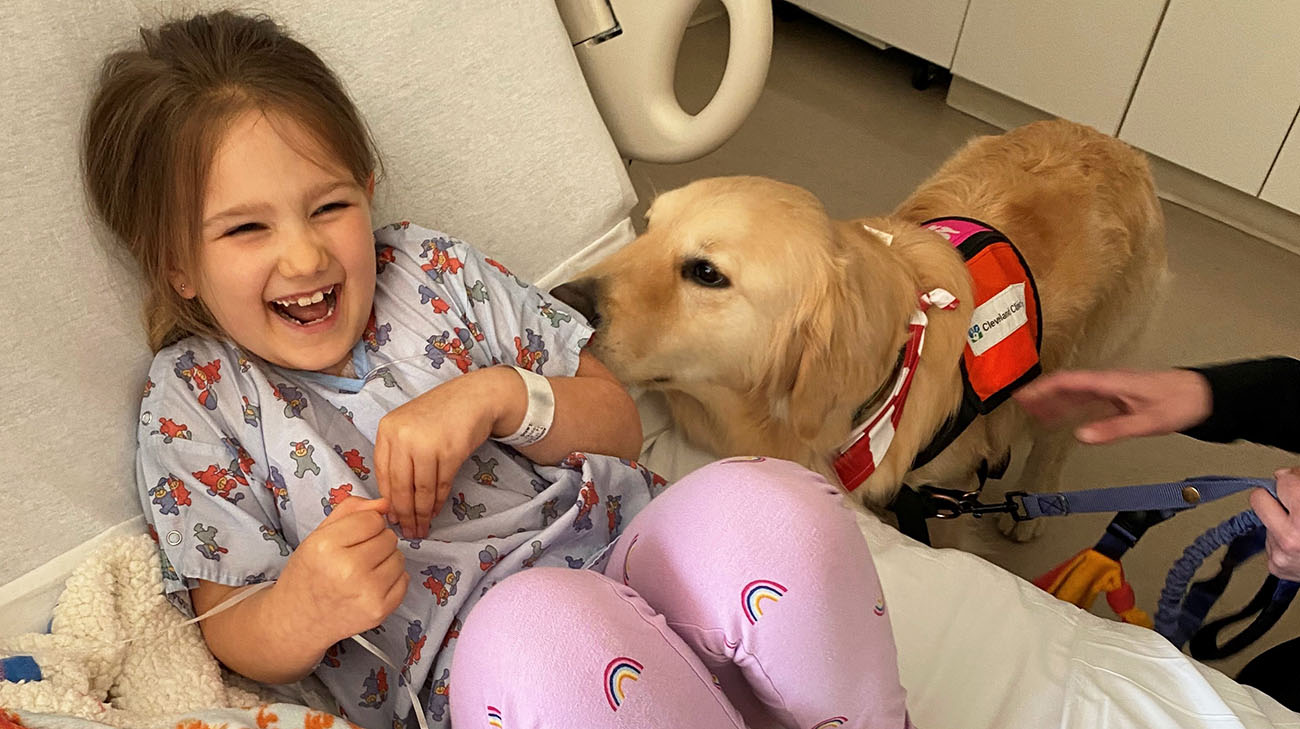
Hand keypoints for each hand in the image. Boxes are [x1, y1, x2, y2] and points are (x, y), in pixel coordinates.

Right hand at [273, 496, 407, 646]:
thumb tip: (384, 504)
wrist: (298, 619)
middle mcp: (347, 570)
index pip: (373, 519)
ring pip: (399, 558)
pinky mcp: (379, 611)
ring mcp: (366, 593)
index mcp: (326, 546)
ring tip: (362, 571)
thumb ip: (351, 510)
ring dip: (386, 560)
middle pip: (389, 538)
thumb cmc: (309, 574)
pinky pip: (404, 580)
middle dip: (376, 542)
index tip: (353, 536)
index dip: (366, 525)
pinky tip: (370, 585)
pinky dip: (392, 580)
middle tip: (355, 556)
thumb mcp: (319, 534)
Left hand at [374, 367, 516, 538]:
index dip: (388, 500)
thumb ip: (398, 455)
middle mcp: (403, 436)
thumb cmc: (441, 414)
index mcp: (387, 429)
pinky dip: (437, 502)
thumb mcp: (409, 427)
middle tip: (408, 531)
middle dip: (404, 513)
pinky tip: (435, 511)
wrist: (474, 397)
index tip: (392, 517)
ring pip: (420, 489)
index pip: (383, 474)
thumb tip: (392, 498)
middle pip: (400, 485)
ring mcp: (426, 443)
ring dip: (422, 513)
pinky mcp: (450, 451)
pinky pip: (440, 485)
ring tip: (422, 528)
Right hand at [1013, 368, 1212, 444]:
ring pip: (1075, 393)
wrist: (1203, 395)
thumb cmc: (1180, 402)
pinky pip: (1087, 400)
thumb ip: (1112, 429)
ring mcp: (1112, 389)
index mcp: (1109, 382)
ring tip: (1035, 414)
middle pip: (1066, 386)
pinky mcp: (1119, 396)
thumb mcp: (1147, 421)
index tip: (1023, 396)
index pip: (1067, 382)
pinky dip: (1071, 408)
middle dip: (1042, 395)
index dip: (1042, 388)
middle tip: (1020, 406)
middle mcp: (1107, 383)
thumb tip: (1080, 435)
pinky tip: (1065, 418)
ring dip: (1054, 402)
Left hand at [1251, 468, 1299, 580]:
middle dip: (1273, 497)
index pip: (1283, 482)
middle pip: (1259, 499)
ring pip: (1265, 522)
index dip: (1291, 480)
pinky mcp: (1277, 566)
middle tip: (1288, 501)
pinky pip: (1270, 543)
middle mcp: (1292, 537)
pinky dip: (1282, 540)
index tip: (1294, 483)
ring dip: (1280, 522)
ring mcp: (1282, 554)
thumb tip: (1285, 475)